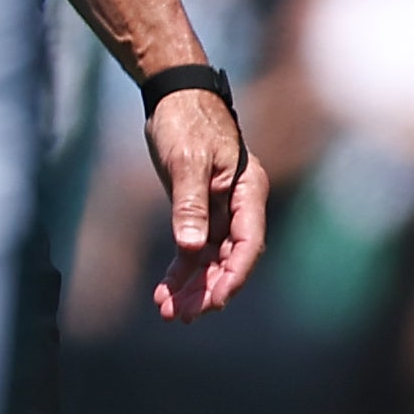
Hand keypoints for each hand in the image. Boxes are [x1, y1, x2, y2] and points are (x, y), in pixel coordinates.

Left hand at [142, 91, 263, 320]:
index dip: (234, 275)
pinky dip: (181, 270)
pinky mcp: (198, 209)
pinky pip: (193, 248)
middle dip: (209, 289)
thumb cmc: (187, 122)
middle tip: (183, 315)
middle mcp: (239, 204)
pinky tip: (165, 291)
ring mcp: (219, 209)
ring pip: (211, 258)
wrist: (174, 97)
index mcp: (248, 192)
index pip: (249, 242)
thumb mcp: (187, 161)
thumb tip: (192, 248)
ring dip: (193, 286)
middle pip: (230, 257)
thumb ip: (190, 204)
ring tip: (170, 312)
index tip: (214, 301)